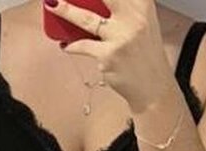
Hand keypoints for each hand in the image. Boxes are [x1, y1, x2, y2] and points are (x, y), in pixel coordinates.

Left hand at [48, 0, 176, 113]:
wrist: (154, 87)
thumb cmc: (145, 53)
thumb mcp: (143, 22)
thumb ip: (125, 7)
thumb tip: (92, 2)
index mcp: (143, 4)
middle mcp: (134, 17)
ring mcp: (120, 37)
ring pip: (86, 19)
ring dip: (66, 11)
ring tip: (52, 5)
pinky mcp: (109, 56)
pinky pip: (83, 47)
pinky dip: (72, 46)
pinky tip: (65, 45)